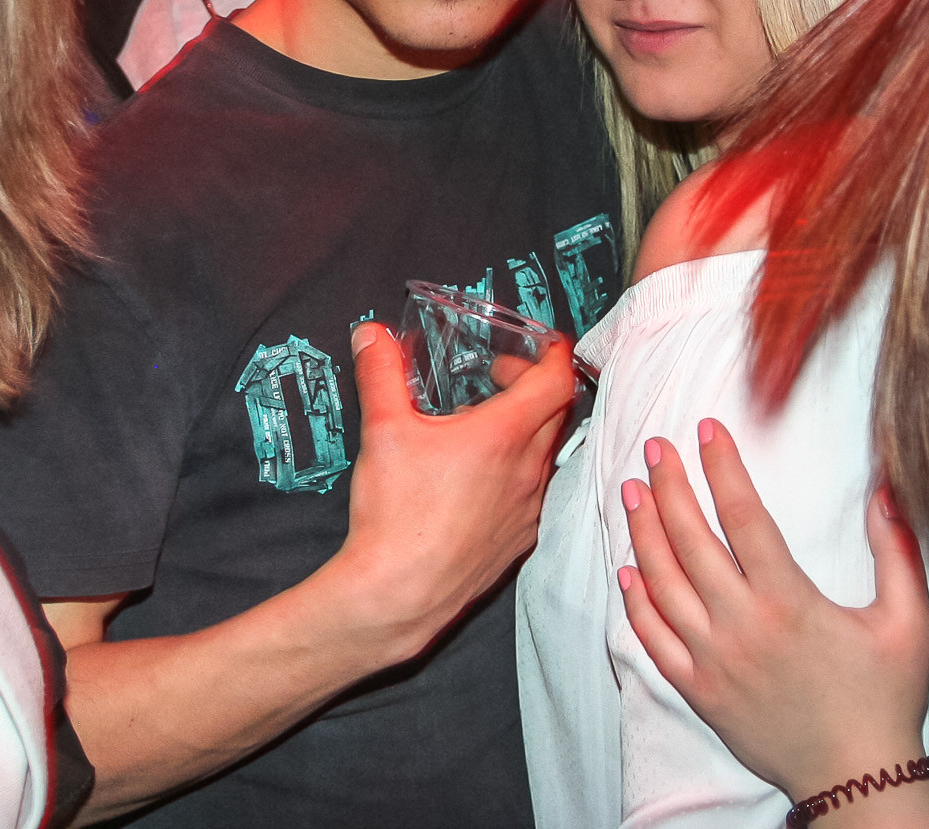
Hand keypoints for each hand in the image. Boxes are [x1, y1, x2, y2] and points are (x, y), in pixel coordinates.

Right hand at [326, 321, 575, 658]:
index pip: (556, 380)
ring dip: (526, 429)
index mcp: (504, 435)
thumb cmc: (396, 514)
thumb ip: (379, 372)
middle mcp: (528, 470)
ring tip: (480, 426)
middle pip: (557, 412)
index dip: (552, 354)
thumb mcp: (382, 430)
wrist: (398, 593)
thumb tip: (371, 334)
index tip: (540, 343)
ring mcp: (528, 508)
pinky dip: (518, 470)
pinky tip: (479, 477)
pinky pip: (533, 492)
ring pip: (545, 453)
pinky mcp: (519, 539)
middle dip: (533, 385)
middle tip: (497, 377)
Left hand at [617, 421, 928, 811]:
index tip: (707, 430)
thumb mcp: (910, 622)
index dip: (722, 468)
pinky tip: (627, 571)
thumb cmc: (886, 699)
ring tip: (632, 492)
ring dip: (643, 532)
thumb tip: (887, 489)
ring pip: (663, 584)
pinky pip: (654, 640)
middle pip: (691, 541)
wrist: (858, 780)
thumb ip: (898, 552)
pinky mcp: (698, 691)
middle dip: (669, 486)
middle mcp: (743, 626)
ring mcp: (714, 660)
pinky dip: (636, 602)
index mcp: (790, 601)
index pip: (744, 517)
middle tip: (655, 447)